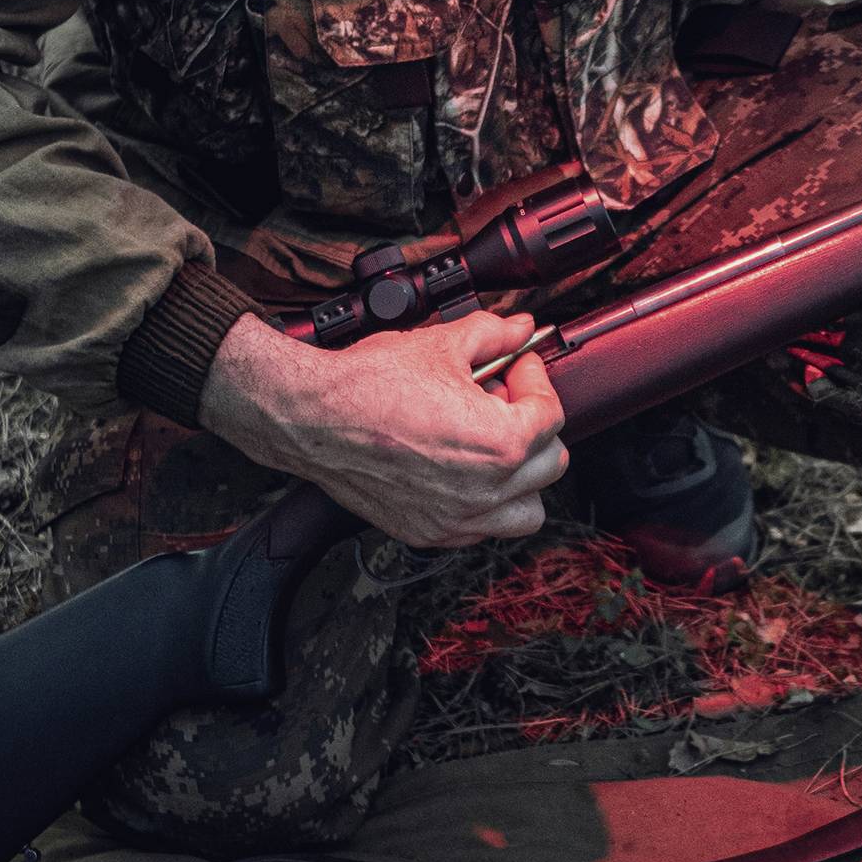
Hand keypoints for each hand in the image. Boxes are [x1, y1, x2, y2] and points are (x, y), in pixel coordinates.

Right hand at [199, 307, 567, 545]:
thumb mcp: (440, 344)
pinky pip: (482, 529)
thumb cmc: (368, 385)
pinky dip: (485, 504)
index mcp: (498, 442)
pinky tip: (462, 470)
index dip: (534, 379)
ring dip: (521, 477)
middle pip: (549, 463)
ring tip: (491, 443)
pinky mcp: (429, 533)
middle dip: (532, 425)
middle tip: (501, 398)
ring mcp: (456, 519)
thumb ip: (494, 334)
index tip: (514, 364)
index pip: (551, 415)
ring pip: (527, 511)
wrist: (310, 417)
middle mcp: (484, 490)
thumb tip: (521, 328)